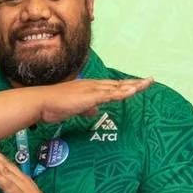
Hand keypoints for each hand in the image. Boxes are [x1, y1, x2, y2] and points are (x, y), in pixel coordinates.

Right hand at [35, 76, 151, 125]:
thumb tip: (95, 111)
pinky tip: (133, 91)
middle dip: (135, 82)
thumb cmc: (54, 106)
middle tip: (151, 80)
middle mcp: (93, 85)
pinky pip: (110, 94)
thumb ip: (86, 109)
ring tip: (148, 83)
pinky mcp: (90, 96)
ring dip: (134, 85)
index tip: (138, 84)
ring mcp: (92, 90)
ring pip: (118, 87)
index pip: (112, 86)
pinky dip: (122, 92)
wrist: (42, 103)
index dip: (126, 85)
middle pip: (119, 84)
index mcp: (90, 88)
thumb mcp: (74, 108)